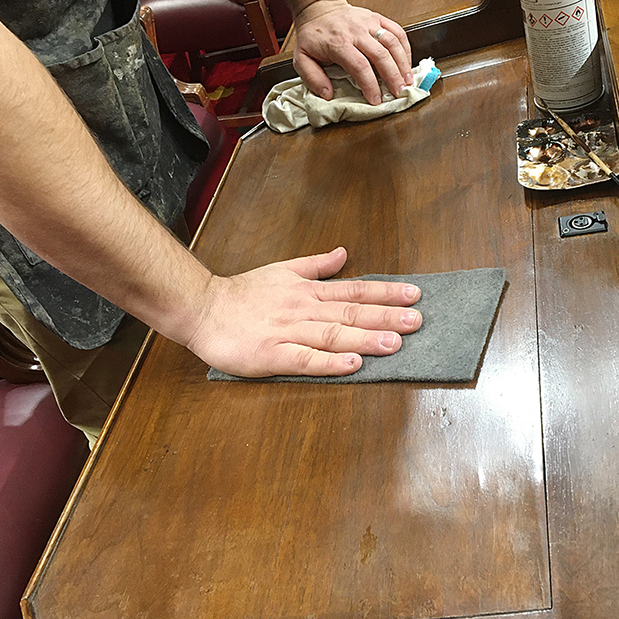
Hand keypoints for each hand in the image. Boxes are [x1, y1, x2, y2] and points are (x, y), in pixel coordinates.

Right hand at [185, 246, 421, 376]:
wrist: (202, 309)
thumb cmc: (242, 294)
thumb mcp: (283, 271)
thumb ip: (316, 265)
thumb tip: (344, 254)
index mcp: (307, 292)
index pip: (354, 291)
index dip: (385, 294)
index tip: (414, 295)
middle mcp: (303, 310)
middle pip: (350, 313)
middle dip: (386, 317)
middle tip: (417, 321)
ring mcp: (288, 332)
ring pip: (333, 335)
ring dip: (365, 339)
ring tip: (395, 344)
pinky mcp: (271, 355)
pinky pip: (304, 359)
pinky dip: (330, 362)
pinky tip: (352, 365)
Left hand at [293, 0, 412, 104]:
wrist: (319, 9)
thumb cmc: (312, 36)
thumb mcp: (301, 59)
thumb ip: (312, 78)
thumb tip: (328, 95)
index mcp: (338, 43)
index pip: (359, 66)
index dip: (370, 85)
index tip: (376, 100)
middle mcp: (356, 31)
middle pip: (381, 55)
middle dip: (392, 76)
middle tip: (398, 93)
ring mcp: (369, 22)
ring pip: (392, 42)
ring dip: (403, 63)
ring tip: (407, 81)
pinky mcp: (377, 18)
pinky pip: (397, 31)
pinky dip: (405, 48)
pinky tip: (407, 63)